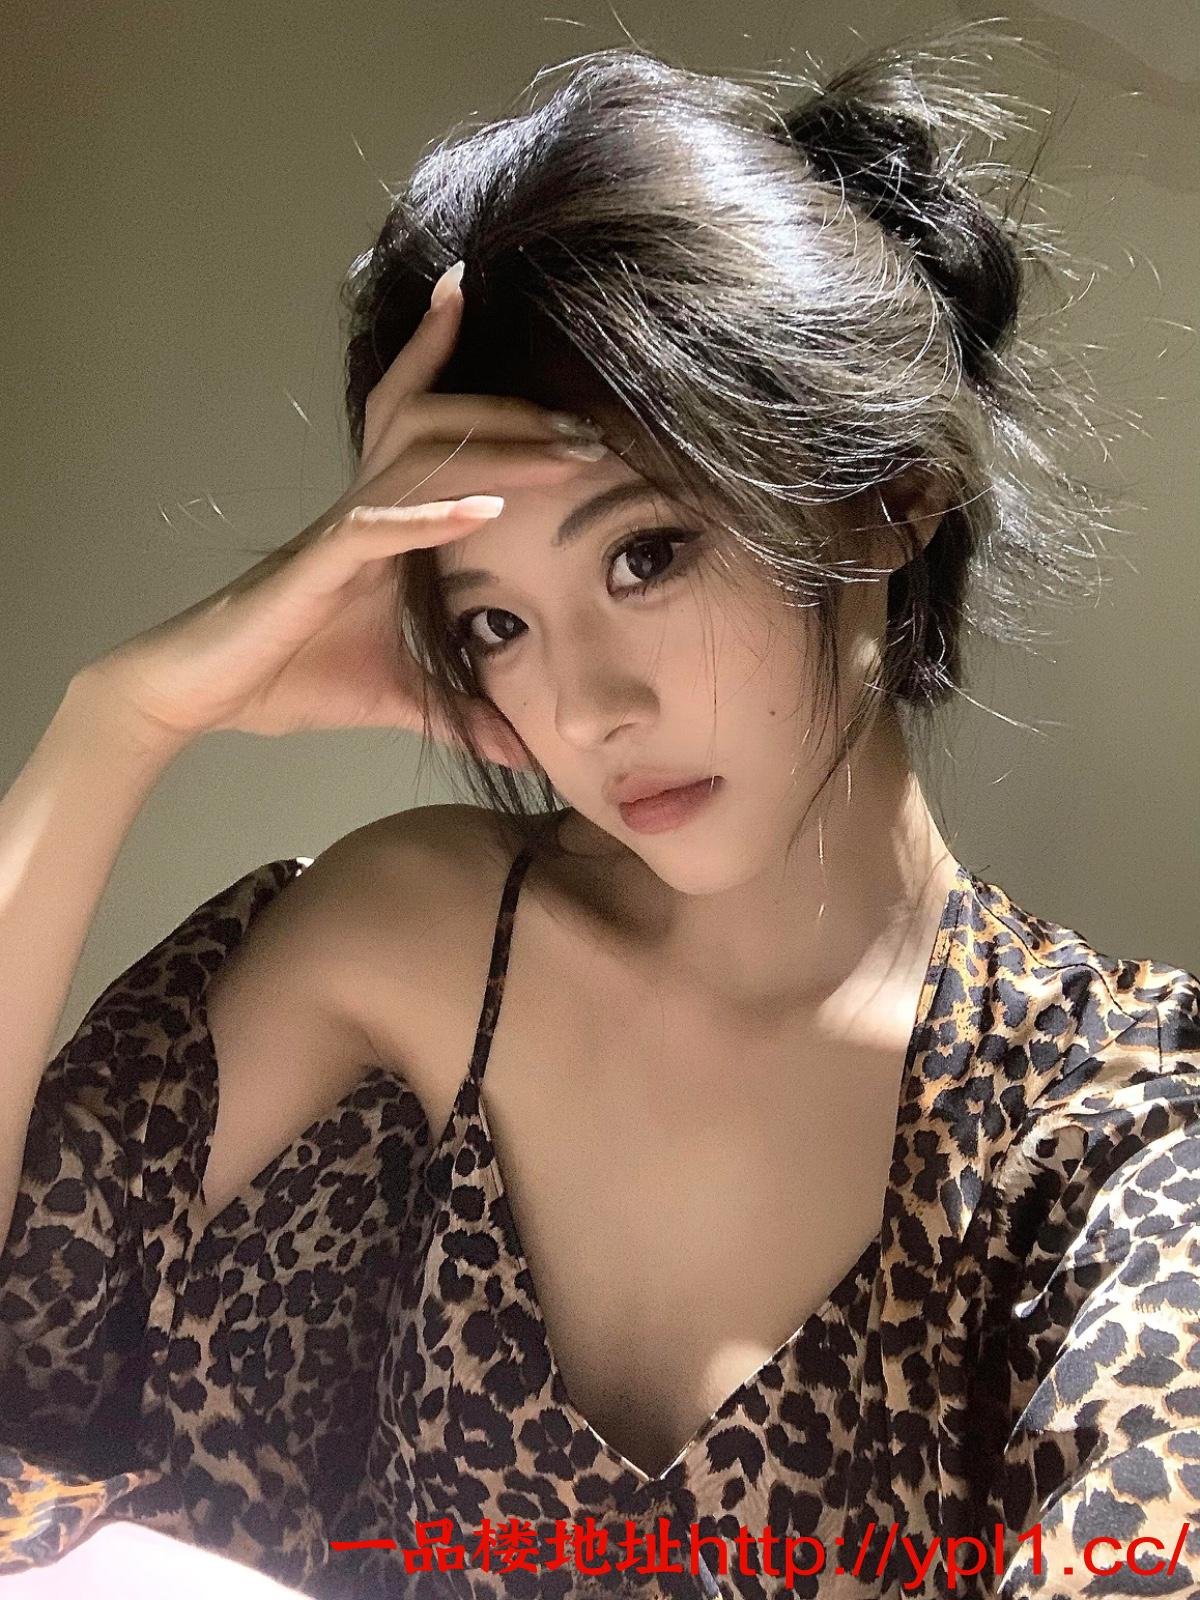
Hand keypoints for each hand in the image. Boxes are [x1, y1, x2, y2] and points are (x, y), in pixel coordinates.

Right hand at [79, 264, 600, 765]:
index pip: (432, 431)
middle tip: (588, 424)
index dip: (482, 392)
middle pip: (438, 420)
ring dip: (495, 448)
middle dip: (513, 411)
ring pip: (417, 453)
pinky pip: (377, 527)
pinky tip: (484, 511)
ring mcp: (340, 532)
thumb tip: (519, 750)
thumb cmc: (289, 676)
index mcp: (384, 523)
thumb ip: (460, 713)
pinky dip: (432, 516)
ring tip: (563, 452)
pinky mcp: (316, 567)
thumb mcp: (399, 697)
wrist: (202, 693)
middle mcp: (365, 508)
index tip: (558, 381)